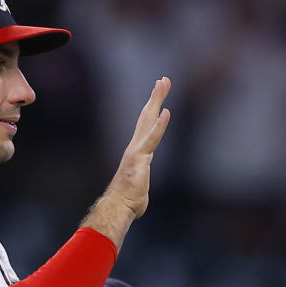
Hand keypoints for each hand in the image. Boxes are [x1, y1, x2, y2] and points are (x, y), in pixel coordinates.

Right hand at [84, 78, 171, 245]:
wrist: (119, 206)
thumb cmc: (130, 200)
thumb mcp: (140, 183)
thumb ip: (142, 175)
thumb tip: (141, 178)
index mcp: (138, 150)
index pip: (147, 125)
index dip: (153, 108)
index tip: (159, 94)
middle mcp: (136, 145)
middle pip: (147, 115)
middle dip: (156, 96)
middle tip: (164, 80)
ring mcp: (138, 150)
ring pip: (148, 120)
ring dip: (156, 101)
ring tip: (163, 84)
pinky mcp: (141, 157)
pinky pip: (152, 139)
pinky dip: (159, 126)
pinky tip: (165, 112)